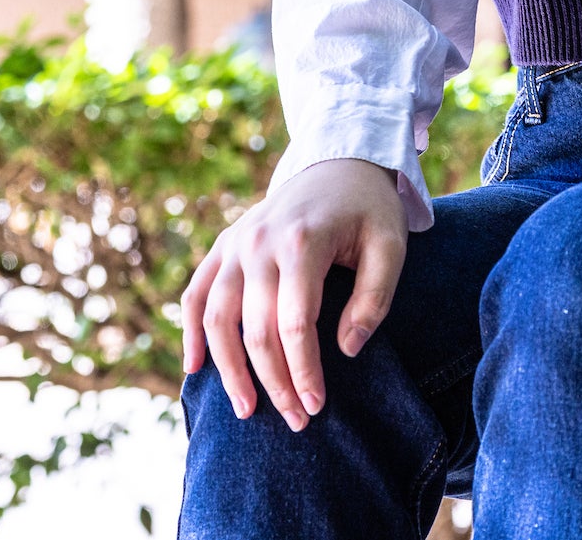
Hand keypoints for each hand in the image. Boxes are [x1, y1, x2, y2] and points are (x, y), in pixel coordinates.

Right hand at [180, 157, 406, 430]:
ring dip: (228, 369)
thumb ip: (375, 298)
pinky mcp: (223, 245)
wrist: (339, 162)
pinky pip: (196, 293)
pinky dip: (191, 331)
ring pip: (217, 317)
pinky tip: (195, 367)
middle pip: (255, 328)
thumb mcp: (391, 245)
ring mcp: (235, 243)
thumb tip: (346, 350)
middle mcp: (258, 242)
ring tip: (247, 410)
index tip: (317, 406)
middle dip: (274, 381)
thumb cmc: (369, 209)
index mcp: (302, 242)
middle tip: (296, 420)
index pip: (295, 324)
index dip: (303, 371)